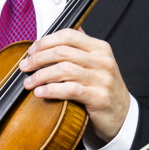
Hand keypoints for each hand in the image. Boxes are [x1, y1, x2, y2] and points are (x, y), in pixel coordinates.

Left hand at [19, 28, 129, 142]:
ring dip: (41, 75)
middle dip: (38, 58)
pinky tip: (40, 93)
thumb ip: (82, 48)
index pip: (69, 35)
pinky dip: (51, 90)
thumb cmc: (104, 89)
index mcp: (100, 48)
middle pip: (63, 51)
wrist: (123, 116)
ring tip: (29, 82)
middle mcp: (102, 61)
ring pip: (64, 70)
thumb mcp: (97, 64)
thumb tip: (63, 33)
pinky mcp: (98, 98)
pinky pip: (70, 90)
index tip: (31, 50)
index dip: (46, 41)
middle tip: (25, 66)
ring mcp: (102, 79)